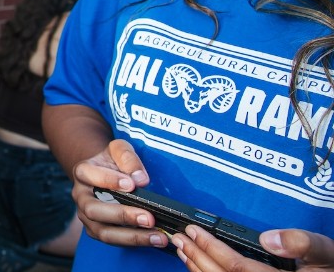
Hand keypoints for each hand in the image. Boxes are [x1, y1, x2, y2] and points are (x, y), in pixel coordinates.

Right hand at [71, 139, 167, 250]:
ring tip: (158, 236)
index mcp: (82, 172)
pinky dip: (133, 242)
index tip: (132, 185)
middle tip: (149, 218)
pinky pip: (112, 240)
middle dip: (122, 215)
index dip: (109, 180)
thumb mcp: (120, 149)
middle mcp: (80, 196)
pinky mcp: (96, 230)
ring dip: (131, 236)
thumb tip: (141, 180)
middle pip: (93, 209)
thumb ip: (128, 157)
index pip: (89, 175)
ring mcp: (86, 216)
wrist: (105, 173)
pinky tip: (154, 239)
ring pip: (102, 231)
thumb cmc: (114, 161)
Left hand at [172, 225, 333, 270]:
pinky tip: (198, 268)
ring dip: (197, 270)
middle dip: (196, 257)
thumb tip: (267, 238)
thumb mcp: (325, 252)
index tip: (194, 230)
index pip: (237, 268)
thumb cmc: (331, 269)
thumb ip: (302, 243)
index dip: (211, 248)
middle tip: (179, 238)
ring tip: (183, 251)